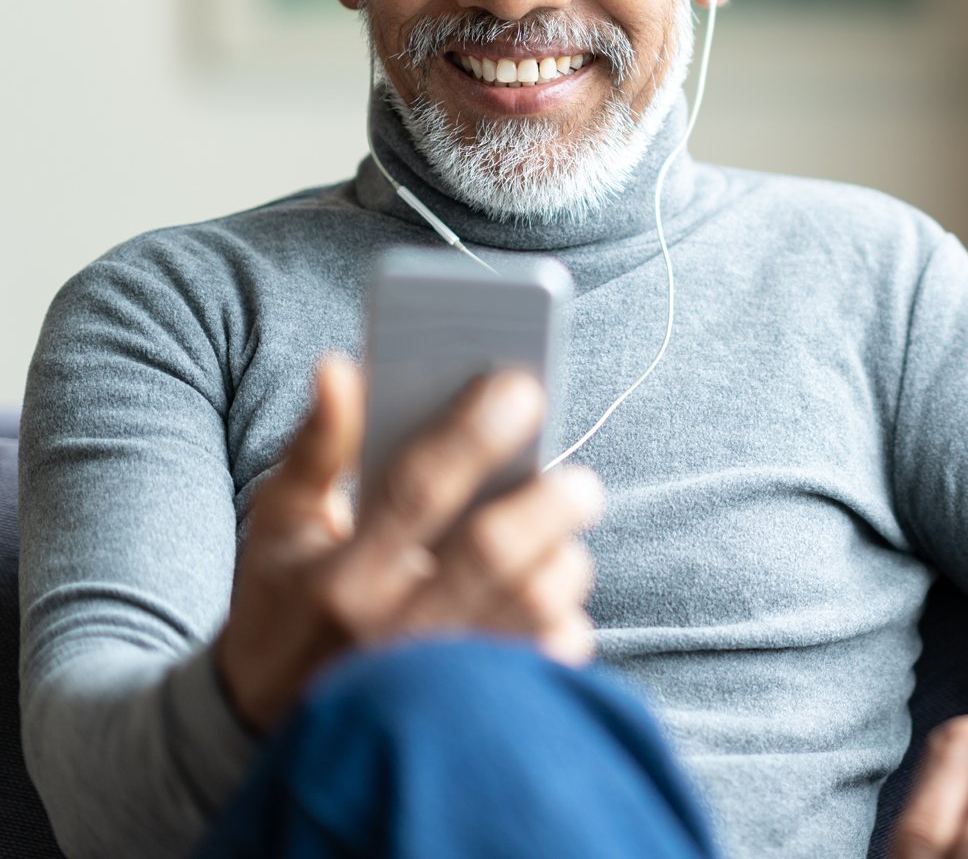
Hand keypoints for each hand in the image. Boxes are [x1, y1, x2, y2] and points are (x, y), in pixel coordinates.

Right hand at [213, 353, 604, 732]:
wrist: (265, 727)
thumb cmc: (282, 605)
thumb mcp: (279, 525)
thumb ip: (317, 447)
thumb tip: (342, 367)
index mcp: (339, 575)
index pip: (415, 491)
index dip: (471, 434)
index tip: (520, 386)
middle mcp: (390, 629)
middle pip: (492, 551)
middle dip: (548, 501)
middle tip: (576, 479)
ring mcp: (438, 679)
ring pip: (535, 603)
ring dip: (564, 560)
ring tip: (558, 539)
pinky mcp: (478, 712)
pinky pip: (552, 656)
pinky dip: (566, 622)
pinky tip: (550, 601)